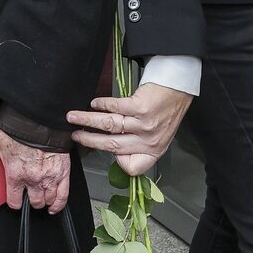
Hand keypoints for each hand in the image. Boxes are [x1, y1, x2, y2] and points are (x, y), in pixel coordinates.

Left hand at [0, 124, 70, 213]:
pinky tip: (54, 205)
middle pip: (34, 202)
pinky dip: (59, 203)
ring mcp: (49, 176)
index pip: (14, 201)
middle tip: (28, 195)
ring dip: (43, 200)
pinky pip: (63, 195)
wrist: (40, 119)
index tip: (14, 200)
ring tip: (40, 197)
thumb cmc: (18, 128)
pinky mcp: (62, 172)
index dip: (13, 202)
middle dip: (30, 201)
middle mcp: (33, 179)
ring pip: (48, 199)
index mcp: (16, 174)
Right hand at [66, 83, 192, 174]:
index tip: (106, 151)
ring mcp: (144, 124)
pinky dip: (101, 104)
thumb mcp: (159, 134)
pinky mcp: (140, 107)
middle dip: (88, 140)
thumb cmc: (167, 109)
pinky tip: (94, 103)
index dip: (117, 160)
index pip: (132, 166)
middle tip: (74, 135)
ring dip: (87, 120)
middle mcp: (149, 140)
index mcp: (154, 150)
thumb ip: (139, 144)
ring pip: (109, 125)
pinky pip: (114, 107)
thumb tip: (111, 143)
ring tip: (73, 117)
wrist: (178, 87)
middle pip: (111, 144)